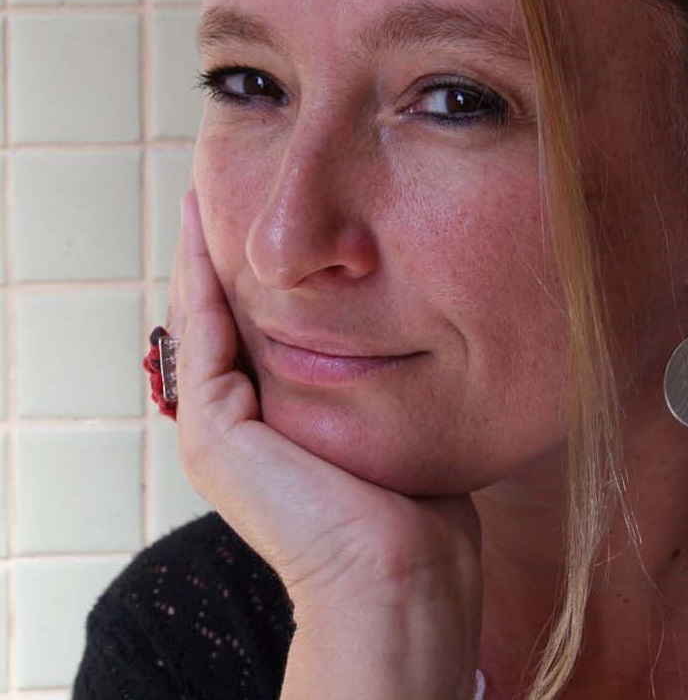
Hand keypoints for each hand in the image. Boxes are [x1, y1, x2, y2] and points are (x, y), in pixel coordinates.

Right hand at [171, 190, 482, 698]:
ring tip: (202, 196)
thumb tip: (416, 332)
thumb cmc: (419, 503)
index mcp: (283, 424)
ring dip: (203, 257)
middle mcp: (244, 425)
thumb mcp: (400, 419)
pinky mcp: (213, 432)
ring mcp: (219, 431)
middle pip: (228, 321)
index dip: (260, 277)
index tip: (267, 220)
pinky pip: (204, 334)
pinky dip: (199, 278)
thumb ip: (386, 380)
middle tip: (224, 188)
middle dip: (228, 257)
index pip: (261, 333)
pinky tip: (204, 228)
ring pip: (206, 321)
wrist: (403, 568)